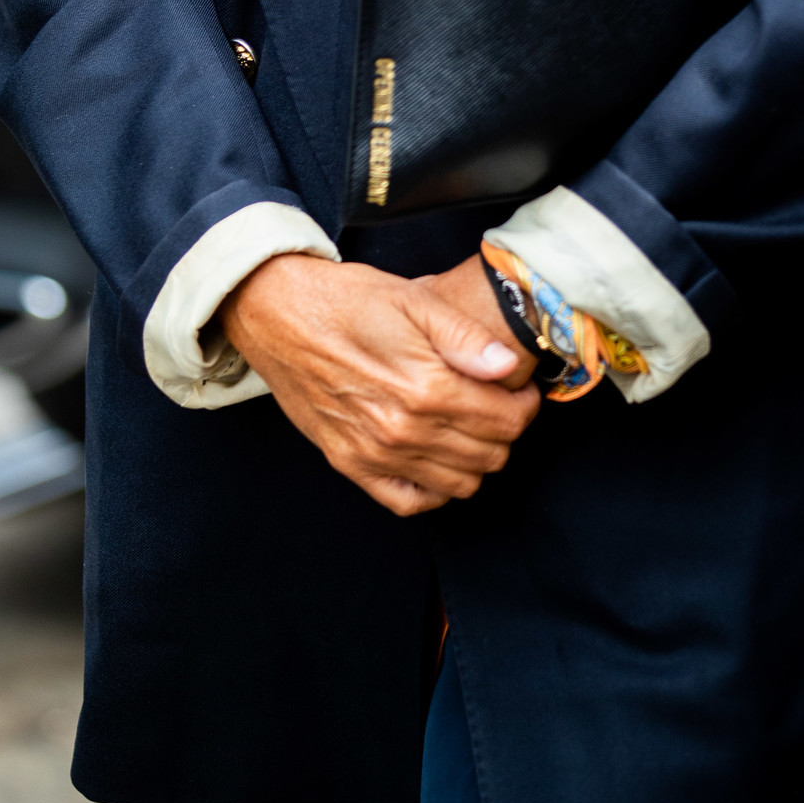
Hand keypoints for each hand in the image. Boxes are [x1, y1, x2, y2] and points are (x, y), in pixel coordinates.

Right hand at [221, 253, 539, 517]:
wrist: (277, 313)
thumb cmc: (346, 300)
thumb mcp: (412, 300)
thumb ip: (465, 337)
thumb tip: (507, 367)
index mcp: (425, 386)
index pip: (507, 421)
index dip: (526, 405)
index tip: (521, 390)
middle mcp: (403, 430)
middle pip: (489, 455)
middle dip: (506, 430)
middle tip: (499, 404)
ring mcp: (375, 453)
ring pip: (458, 484)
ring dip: (478, 459)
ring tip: (471, 426)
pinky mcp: (350, 464)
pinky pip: (411, 502)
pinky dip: (435, 490)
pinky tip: (438, 459)